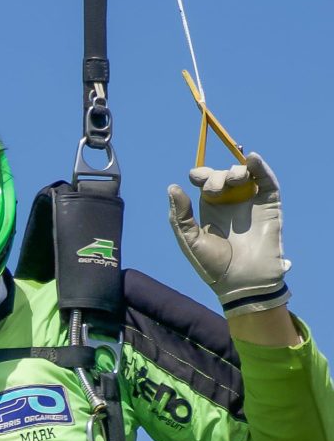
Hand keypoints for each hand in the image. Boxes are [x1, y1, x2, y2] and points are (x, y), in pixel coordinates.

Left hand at [167, 153, 290, 317]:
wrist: (242, 282)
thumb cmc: (213, 266)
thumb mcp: (189, 240)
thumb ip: (180, 215)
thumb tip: (172, 187)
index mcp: (210, 209)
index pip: (205, 182)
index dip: (201, 174)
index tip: (196, 178)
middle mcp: (230, 203)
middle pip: (223, 176)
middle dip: (216, 176)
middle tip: (215, 190)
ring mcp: (250, 203)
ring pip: (244, 174)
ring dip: (236, 170)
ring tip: (233, 181)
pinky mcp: (269, 206)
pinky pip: (267, 181)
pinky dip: (260, 167)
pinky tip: (251, 158)